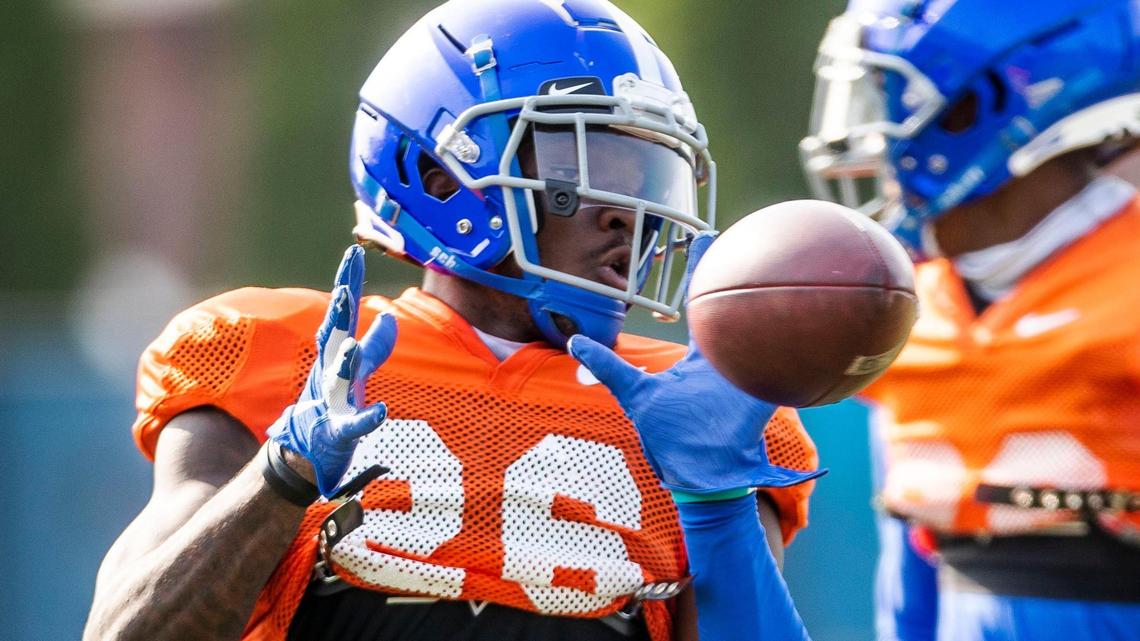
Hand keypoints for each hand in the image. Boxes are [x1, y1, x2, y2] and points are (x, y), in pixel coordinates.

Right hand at [267, 245, 397, 495]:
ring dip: (345, 362)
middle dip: (337, 315)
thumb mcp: (356, 371)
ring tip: (352, 347)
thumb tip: (391, 317)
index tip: (354, 251)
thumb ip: (376, 345)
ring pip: (338, 378)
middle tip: (343, 291)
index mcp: (336, 353)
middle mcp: (329, 371)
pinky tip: (381, 412)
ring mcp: (331, 400)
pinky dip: (366, 419)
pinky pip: (353, 424)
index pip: (344, 312)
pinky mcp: (338, 431)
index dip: (349, 282)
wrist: (307, 449)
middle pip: (333, 337)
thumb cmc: (334, 403)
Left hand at [569, 233, 821, 495]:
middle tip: (737, 231)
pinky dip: (792, 344)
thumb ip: (609, 366)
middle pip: (734, 307)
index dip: (704, 271)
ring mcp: (747, 373)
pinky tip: (805, 314)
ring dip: (770, 301)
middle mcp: (726, 360)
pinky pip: (781, 364)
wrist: (702, 477)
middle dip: (737, 269)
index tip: (705, 235)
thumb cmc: (671, 440)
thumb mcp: (636, 394)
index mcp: (699, 358)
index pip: (703, 305)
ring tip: (776, 259)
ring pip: (761, 330)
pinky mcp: (764, 392)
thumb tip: (575, 340)